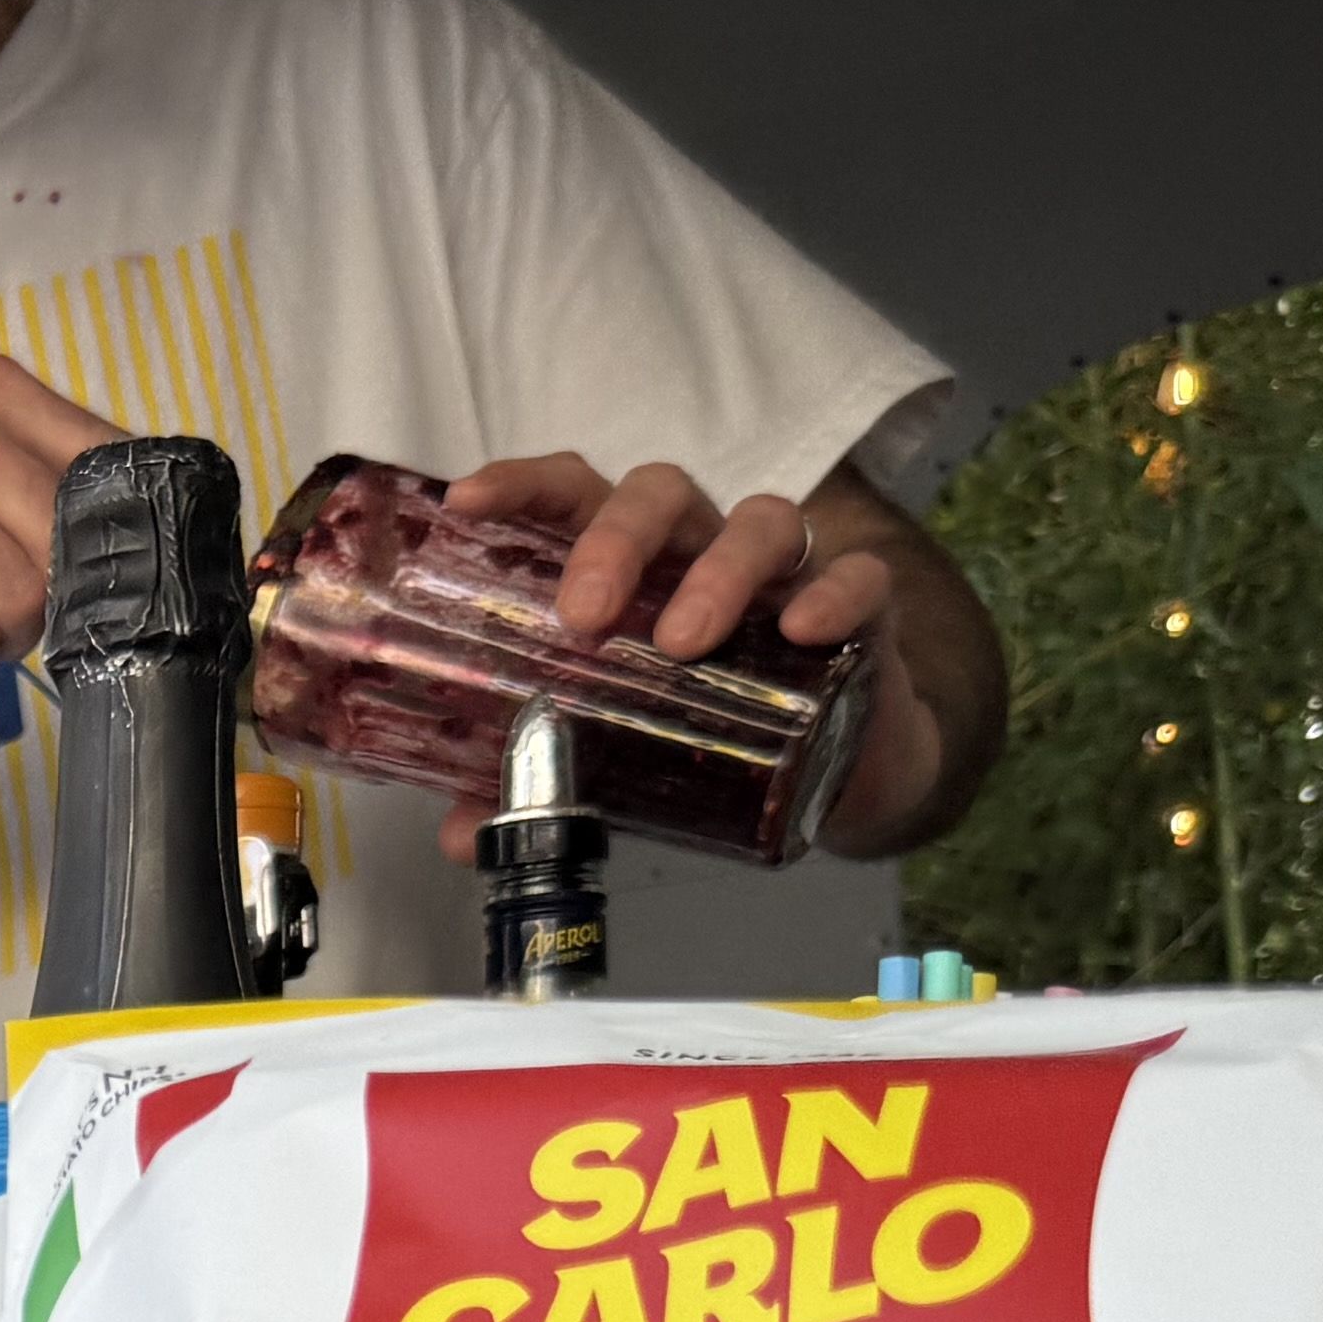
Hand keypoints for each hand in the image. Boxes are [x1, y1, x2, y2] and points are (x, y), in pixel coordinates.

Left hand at [430, 454, 933, 855]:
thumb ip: (538, 786)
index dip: (522, 485)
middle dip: (616, 541)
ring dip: (718, 572)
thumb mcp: (614, 763)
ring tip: (684, 643)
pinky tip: (802, 631)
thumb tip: (463, 836)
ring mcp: (782, 576)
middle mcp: (700, 551)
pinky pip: (859, 577)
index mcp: (628, 568)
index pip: (574, 495)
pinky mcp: (859, 611)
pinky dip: (833, 593)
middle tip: (583, 618)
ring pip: (760, 521)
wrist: (830, 783)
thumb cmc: (705, 736)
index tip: (469, 502)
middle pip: (659, 495)